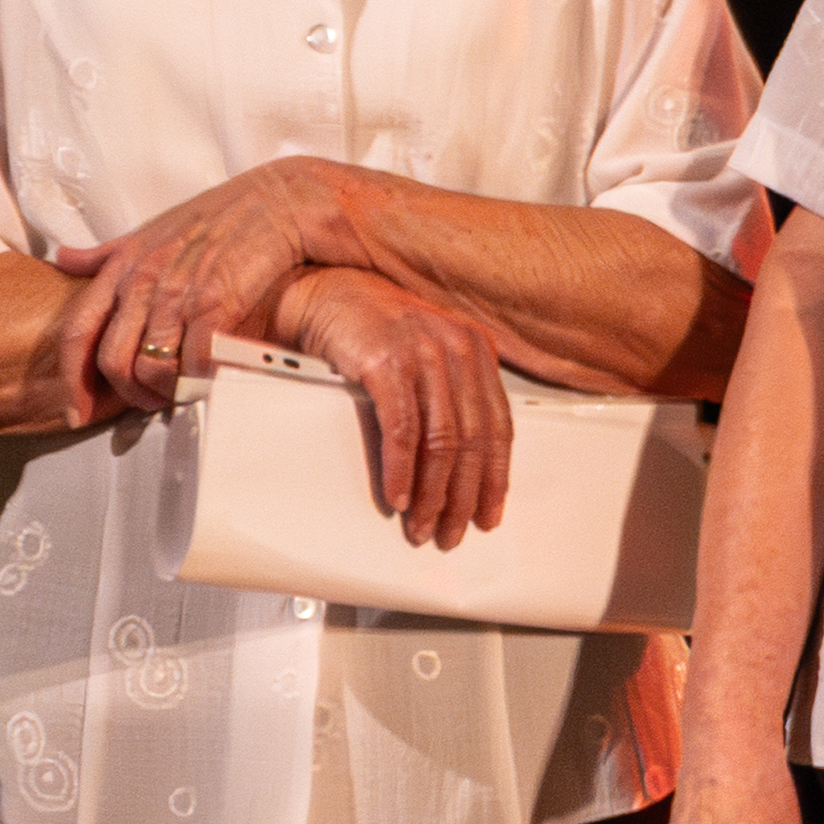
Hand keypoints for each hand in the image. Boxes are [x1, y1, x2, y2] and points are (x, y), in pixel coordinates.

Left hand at [53, 157, 353, 417]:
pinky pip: (195, 360)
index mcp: (122, 265)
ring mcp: (178, 291)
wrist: (280, 199)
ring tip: (182, 394)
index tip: (76, 410)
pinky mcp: (216, 301)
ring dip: (165, 392)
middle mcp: (143, 279)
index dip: (72, 380)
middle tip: (148, 404)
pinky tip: (211, 380)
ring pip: (150, 367)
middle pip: (112, 360)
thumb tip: (64, 259)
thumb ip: (108, 252)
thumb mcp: (151, 229)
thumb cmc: (220, 215)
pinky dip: (200, 380)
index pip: (77, 331)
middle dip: (127, 395)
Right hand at [277, 267, 512, 549]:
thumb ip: (450, 395)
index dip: (495, 477)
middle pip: (472, 441)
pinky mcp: (387, 362)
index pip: (499, 427)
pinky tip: (397, 494)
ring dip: (431, 492)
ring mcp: (424, 355)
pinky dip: (401, 469)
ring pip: (441, 441)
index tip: (489, 513)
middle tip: (450, 531)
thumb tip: (459, 464)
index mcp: (477, 352)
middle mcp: (459, 351)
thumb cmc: (374, 329)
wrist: (325, 291)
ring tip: (421, 524)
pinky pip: (402, 429)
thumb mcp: (428, 355)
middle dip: (462, 496)